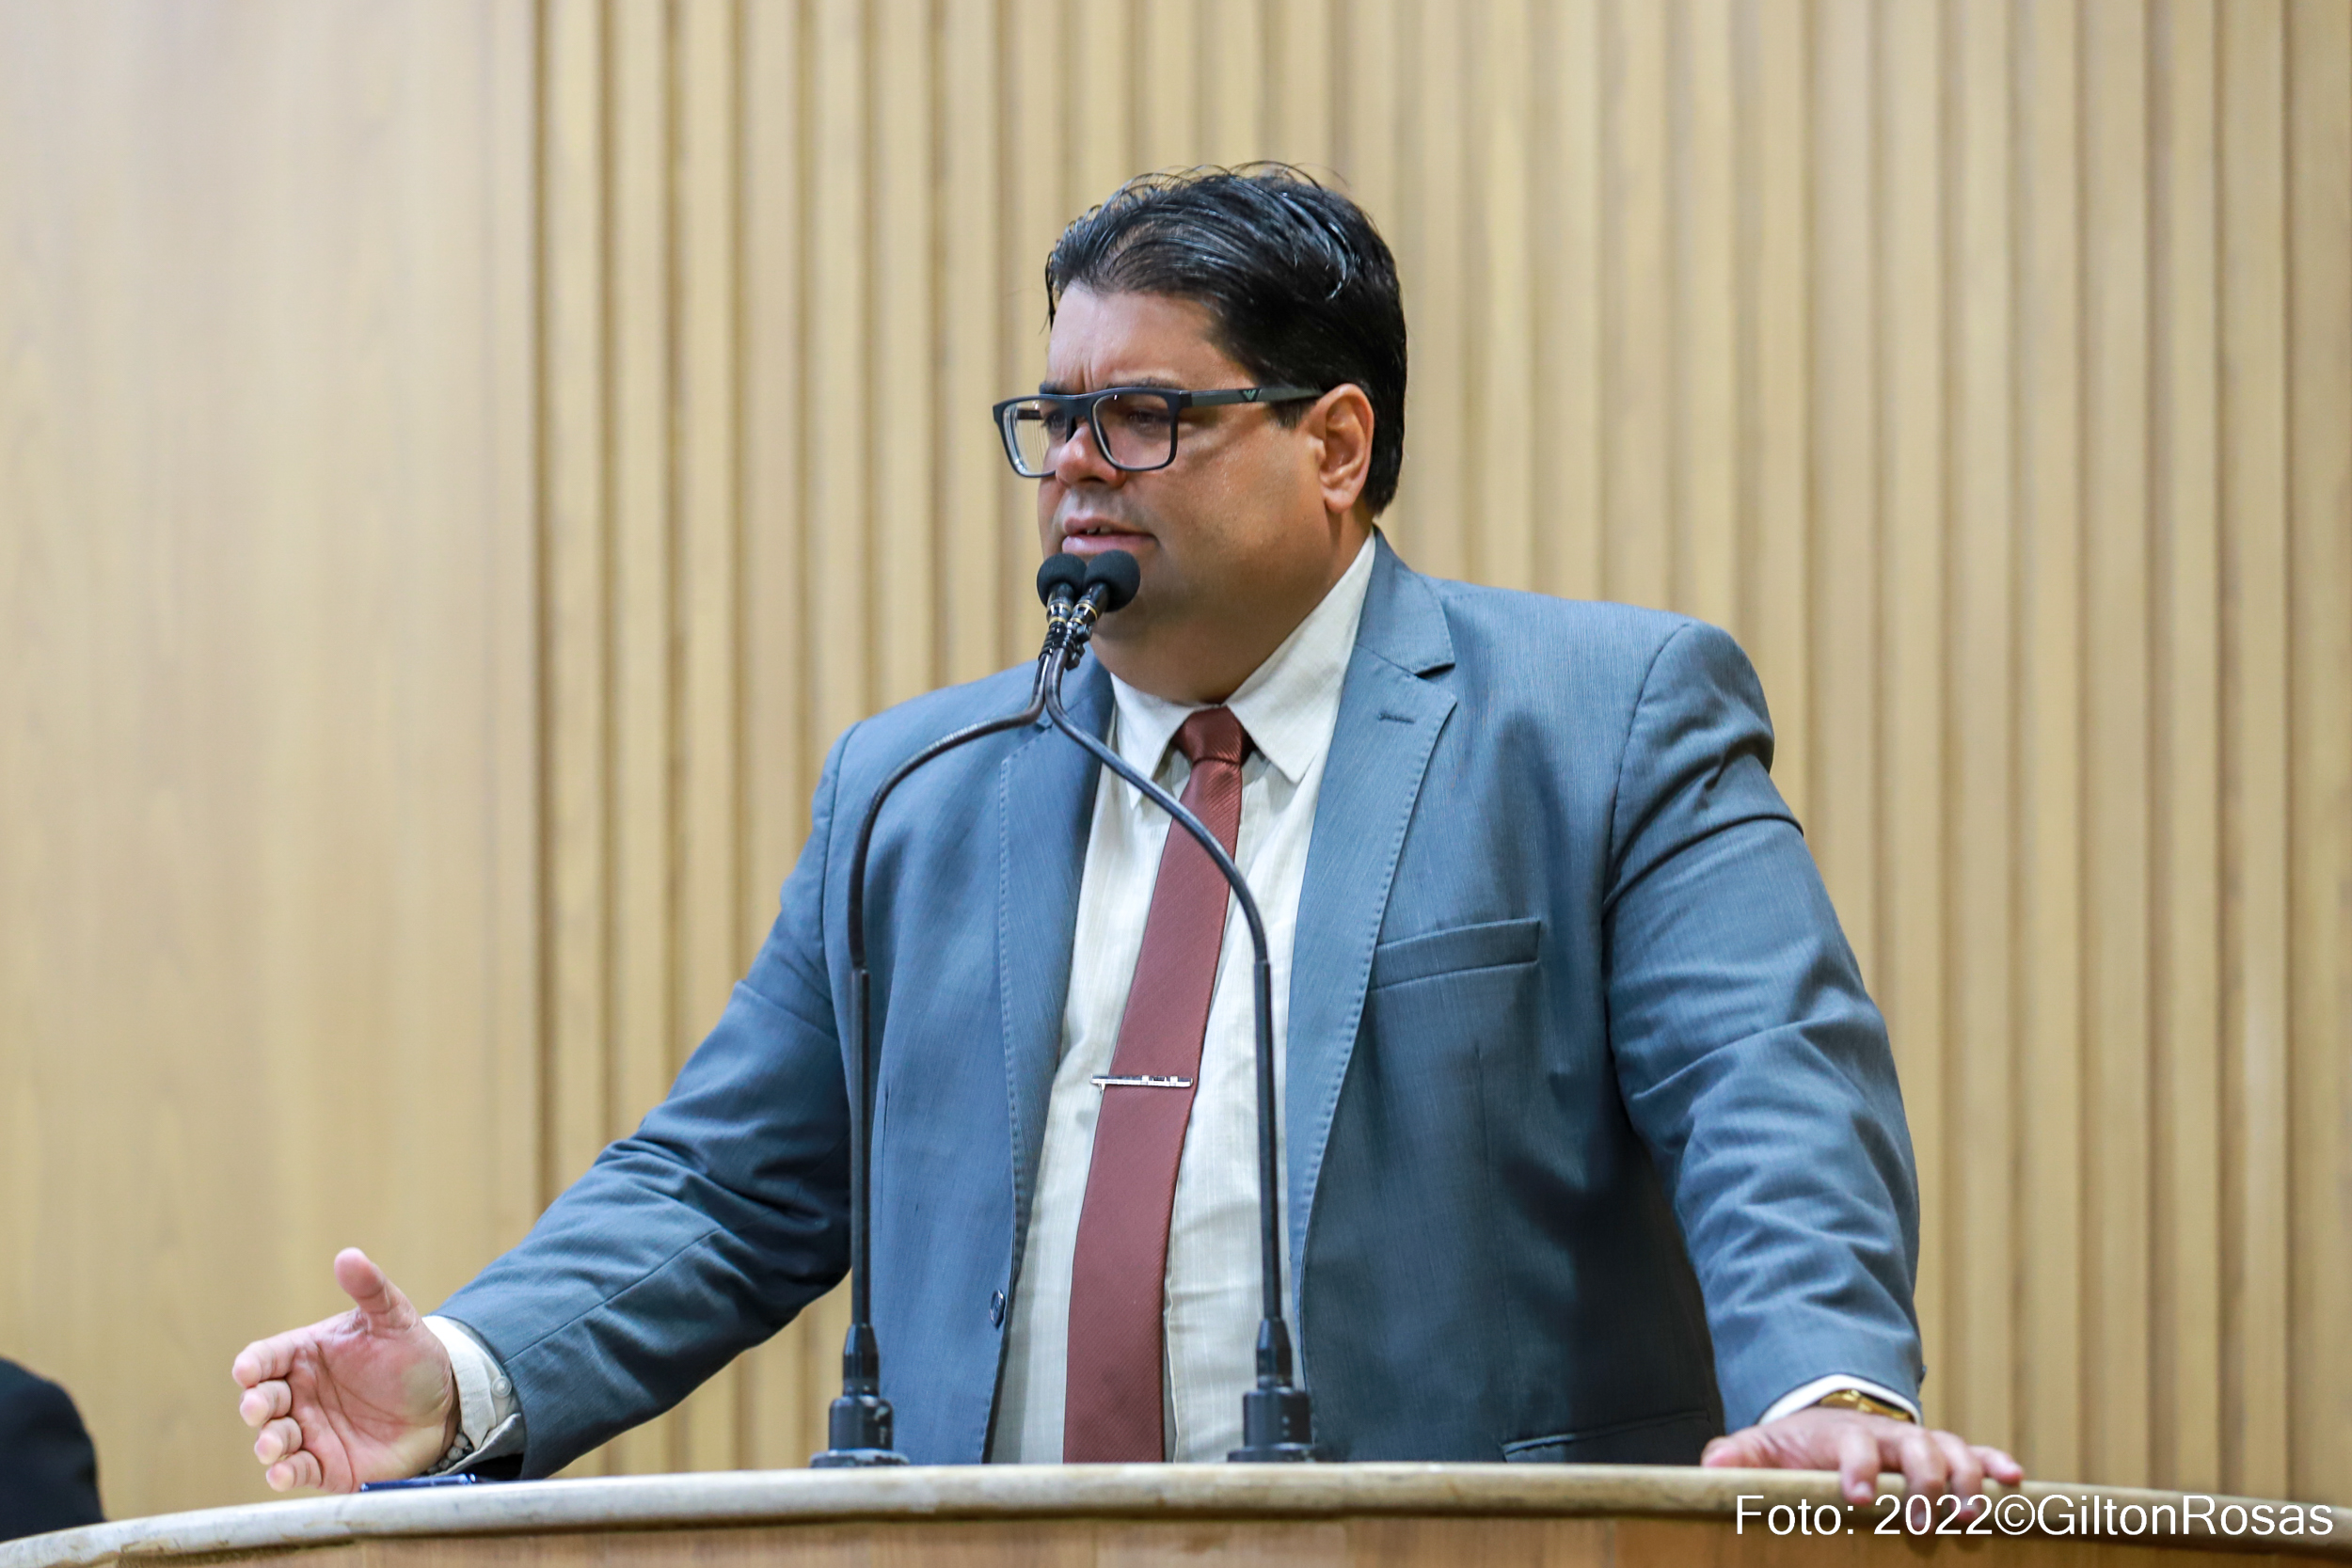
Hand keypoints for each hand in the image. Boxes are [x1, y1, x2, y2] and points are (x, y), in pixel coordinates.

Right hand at [230, 1248, 458, 1492]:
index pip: (265, 1357)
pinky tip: (283, 1474)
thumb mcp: (395, 1318)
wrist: (444, 1404)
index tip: (246, 1370)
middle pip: (262, 1399)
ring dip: (268, 1443)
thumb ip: (370, 1289)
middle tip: (259, 1408)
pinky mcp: (323, 1464)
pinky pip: (296, 1471)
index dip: (252, 1364)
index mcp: (306, 1355)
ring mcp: (308, 1430)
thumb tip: (348, 1255)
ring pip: (274, 1438)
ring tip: (272, 1446)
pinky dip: (284, 1475)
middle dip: (255, 1405)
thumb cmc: (412, 1358)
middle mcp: (299, 1393)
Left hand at [1702, 1405, 2023, 1511]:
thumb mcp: (1765, 1448)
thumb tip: (1709, 1469)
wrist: (1831, 1421)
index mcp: (1844, 1437)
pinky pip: (1978, 1454)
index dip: (1858, 1469)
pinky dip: (1997, 1464)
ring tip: (1970, 1517)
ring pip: (1953, 1451)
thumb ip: (1738, 1457)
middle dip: (1924, 1484)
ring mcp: (1922, 1444)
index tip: (1858, 1497)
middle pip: (1916, 1449)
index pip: (1853, 1447)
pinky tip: (2014, 1482)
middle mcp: (1889, 1437)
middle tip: (1926, 1522)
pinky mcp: (1947, 1454)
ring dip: (1966, 1482)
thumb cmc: (1799, 1446)